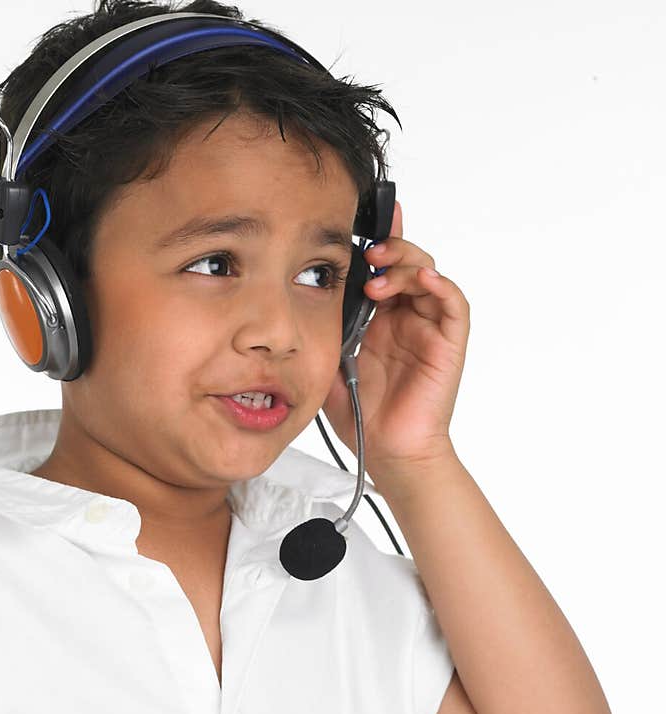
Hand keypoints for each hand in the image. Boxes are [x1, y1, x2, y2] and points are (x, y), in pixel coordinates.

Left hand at [321, 200, 469, 472]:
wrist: (387, 451)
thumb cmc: (362, 415)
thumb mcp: (328, 363)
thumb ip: (324, 330)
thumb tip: (302, 295)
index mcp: (380, 320)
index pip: (382, 270)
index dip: (376, 242)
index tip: (361, 220)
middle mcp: (407, 319)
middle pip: (407, 263)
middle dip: (389, 248)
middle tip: (368, 250)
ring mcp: (429, 329)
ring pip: (429, 275)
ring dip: (407, 264)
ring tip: (379, 272)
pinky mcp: (449, 343)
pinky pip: (454, 305)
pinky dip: (440, 285)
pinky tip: (421, 279)